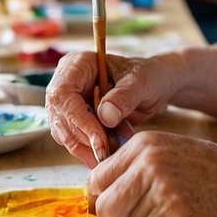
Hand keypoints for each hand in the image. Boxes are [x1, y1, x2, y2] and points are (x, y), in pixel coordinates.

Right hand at [45, 50, 178, 167]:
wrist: (156, 86)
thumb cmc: (148, 76)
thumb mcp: (141, 82)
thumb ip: (124, 96)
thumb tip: (105, 116)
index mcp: (77, 64)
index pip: (63, 94)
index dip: (77, 118)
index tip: (99, 139)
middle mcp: (67, 83)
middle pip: (61, 116)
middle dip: (84, 138)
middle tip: (108, 152)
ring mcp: (70, 103)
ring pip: (65, 133)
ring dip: (88, 147)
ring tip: (115, 150)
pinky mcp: (76, 122)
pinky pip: (76, 141)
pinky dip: (91, 151)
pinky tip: (110, 152)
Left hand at [87, 132, 216, 216]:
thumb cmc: (209, 174)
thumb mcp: (169, 154)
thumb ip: (133, 168)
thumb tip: (95, 197)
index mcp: (144, 144)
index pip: (96, 180)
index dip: (106, 197)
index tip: (123, 203)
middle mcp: (149, 163)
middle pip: (105, 207)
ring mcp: (162, 189)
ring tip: (173, 212)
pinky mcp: (176, 215)